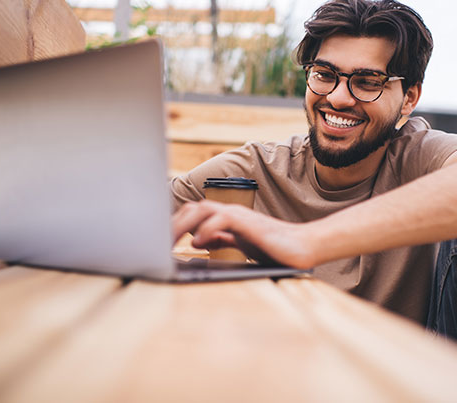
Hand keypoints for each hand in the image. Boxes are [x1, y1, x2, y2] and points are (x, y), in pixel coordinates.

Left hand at [171, 201, 315, 268]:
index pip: (193, 213)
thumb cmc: (274, 248)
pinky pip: (223, 219)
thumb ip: (221, 240)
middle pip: (192, 208)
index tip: (157, 239)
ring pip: (203, 209)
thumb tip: (196, 241)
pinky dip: (207, 229)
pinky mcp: (250, 224)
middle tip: (154, 242)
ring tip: (167, 240)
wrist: (302, 248)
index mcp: (227, 218)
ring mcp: (240, 216)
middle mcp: (231, 213)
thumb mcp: (241, 245)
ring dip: (182, 224)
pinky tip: (197, 243)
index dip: (174, 223)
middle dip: (171, 223)